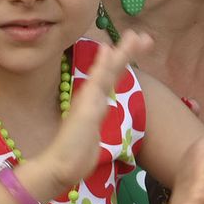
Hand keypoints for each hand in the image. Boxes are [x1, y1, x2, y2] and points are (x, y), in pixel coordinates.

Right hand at [44, 32, 146, 191]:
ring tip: (133, 36)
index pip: (112, 78)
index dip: (123, 61)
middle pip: (112, 70)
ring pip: (106, 72)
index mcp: (95, 103)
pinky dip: (101, 65)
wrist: (60, 167)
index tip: (136, 44)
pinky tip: (106, 50)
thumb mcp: (91, 134)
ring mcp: (88, 101)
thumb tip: (100, 109)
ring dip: (120, 53)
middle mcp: (91, 98)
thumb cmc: (75, 155)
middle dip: (127, 52)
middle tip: (143, 36)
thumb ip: (95, 119)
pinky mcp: (85, 108)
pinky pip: (96, 83)